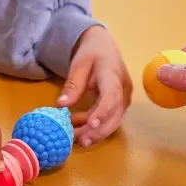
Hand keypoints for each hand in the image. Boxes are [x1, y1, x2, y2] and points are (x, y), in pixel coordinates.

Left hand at [58, 26, 132, 146]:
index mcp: (114, 76)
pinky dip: (95, 128)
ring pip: (114, 122)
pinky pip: (110, 121)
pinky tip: (79, 130)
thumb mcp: (79, 65)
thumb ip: (72, 85)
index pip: (112, 96)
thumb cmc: (91, 53)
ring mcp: (123, 99)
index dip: (103, 112)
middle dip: (97, 131)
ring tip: (75, 138)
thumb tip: (61, 105)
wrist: (103, 46)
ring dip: (95, 132)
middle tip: (78, 140)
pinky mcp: (119, 106)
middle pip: (115, 115)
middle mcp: (123, 90)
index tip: (91, 124)